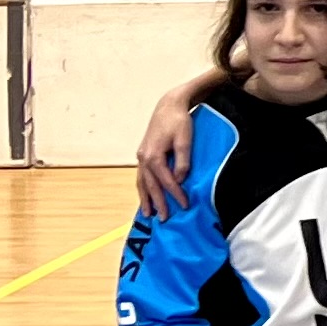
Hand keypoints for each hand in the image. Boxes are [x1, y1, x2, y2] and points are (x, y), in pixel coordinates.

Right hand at [135, 86, 197, 216]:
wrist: (168, 106)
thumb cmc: (179, 121)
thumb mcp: (185, 140)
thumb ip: (182, 162)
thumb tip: (179, 180)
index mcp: (154, 156)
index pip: (167, 182)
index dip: (176, 195)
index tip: (185, 206)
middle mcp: (144, 159)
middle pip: (152, 186)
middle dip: (158, 203)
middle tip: (164, 219)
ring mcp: (141, 157)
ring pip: (142, 183)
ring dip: (146, 199)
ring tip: (148, 214)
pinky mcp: (143, 154)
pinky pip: (141, 176)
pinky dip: (143, 188)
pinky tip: (145, 196)